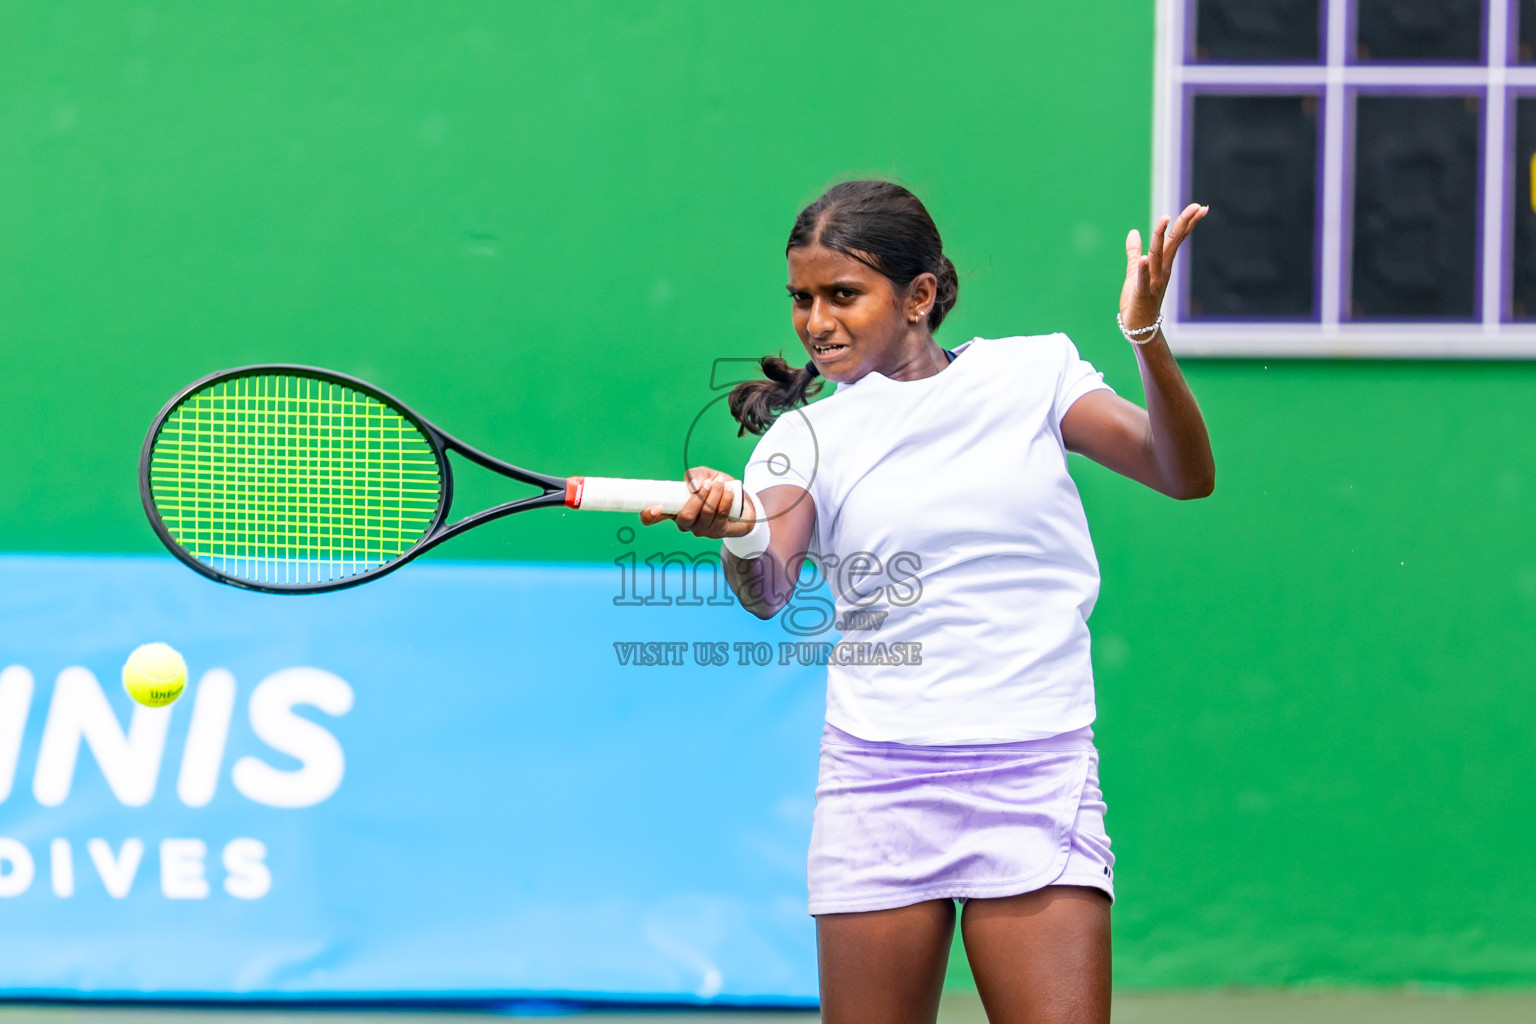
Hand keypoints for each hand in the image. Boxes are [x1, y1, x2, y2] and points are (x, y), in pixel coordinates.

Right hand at [638, 466, 757, 539]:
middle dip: (699, 498)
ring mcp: (701, 530)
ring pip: (706, 514)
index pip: (652, 519)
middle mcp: (684, 524)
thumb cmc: (714, 487)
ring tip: (720, 482)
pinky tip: (728, 490)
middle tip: (708, 483)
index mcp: (673, 510)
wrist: (739, 501)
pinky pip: (720, 516)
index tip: (656, 507)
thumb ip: (694, 475)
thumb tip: (694, 486)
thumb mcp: (703, 475)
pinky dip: (725, 500)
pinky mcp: (717, 532)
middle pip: (686, 517)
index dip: (649, 516)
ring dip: (715, 495)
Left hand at [1121, 203, 1207, 333]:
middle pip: (1173, 244)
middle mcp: (1162, 271)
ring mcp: (1153, 282)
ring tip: (1165, 219)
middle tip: (1198, 207)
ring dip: (1161, 238)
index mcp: (1162, 265)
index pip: (1176, 240)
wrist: (1139, 329)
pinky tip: (1145, 259)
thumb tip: (1134, 232)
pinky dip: (1143, 269)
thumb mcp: (1135, 273)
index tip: (1199, 207)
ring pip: (1158, 256)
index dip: (1186, 223)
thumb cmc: (1138, 301)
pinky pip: (1142, 280)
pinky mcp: (1141, 293)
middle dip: (1184, 224)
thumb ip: (1134, 253)